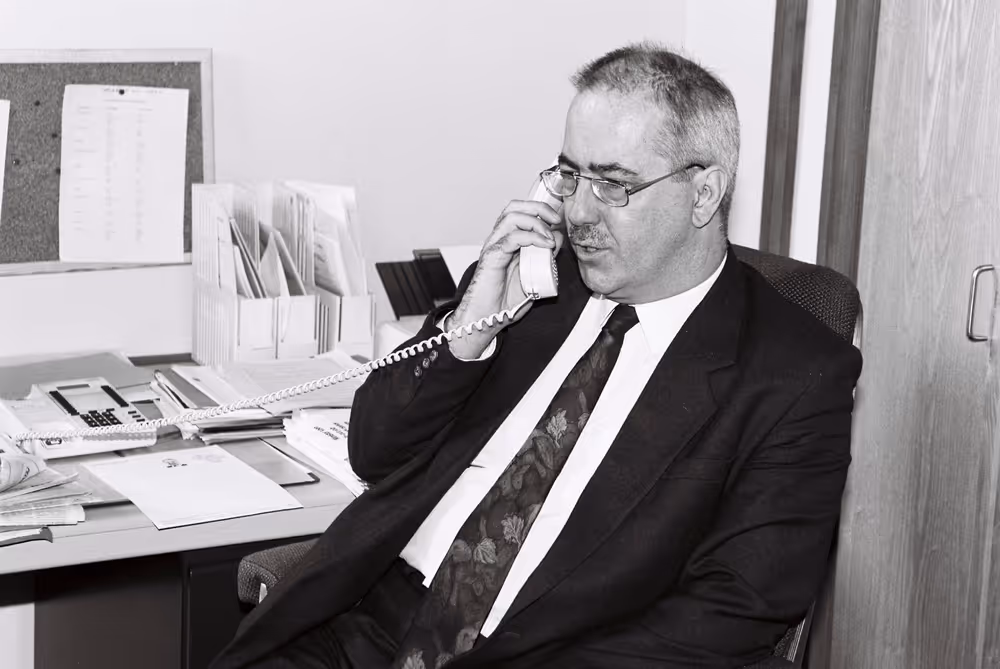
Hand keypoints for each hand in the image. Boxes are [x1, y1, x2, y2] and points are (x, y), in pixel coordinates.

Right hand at [445, 200, 564, 358]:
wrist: (487, 318)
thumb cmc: (504, 301)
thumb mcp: (534, 275)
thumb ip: (545, 257)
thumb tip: (556, 238)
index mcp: (507, 242)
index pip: (520, 212)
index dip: (540, 210)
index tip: (558, 220)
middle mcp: (498, 240)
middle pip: (514, 208)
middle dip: (539, 208)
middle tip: (555, 219)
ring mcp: (494, 247)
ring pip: (512, 217)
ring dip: (536, 222)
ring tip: (550, 238)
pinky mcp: (492, 257)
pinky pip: (511, 238)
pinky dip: (531, 237)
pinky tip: (545, 245)